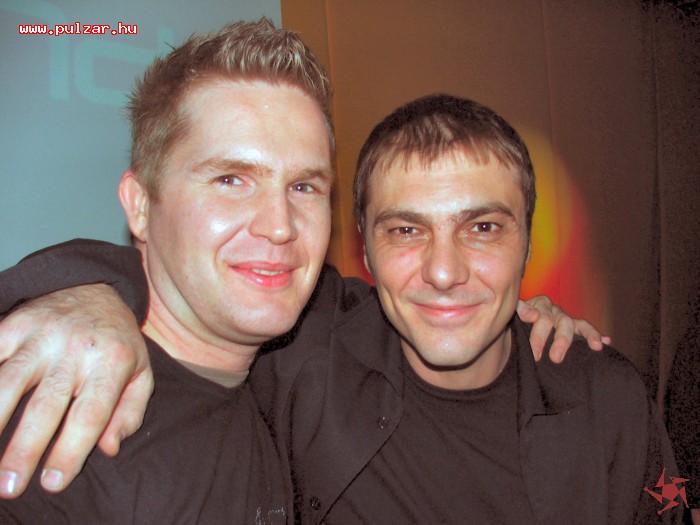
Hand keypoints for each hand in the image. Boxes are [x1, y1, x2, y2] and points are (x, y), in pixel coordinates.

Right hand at [0, 284, 152, 497]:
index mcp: (113, 361)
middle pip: (46, 405)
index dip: (71, 450)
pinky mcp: (15, 325)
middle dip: (25, 449)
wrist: (95, 289)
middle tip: (10, 486)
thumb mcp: (141, 373)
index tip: (53, 482)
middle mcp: (77, 348)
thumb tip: (108, 448)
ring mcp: (42, 335)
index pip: (91, 414)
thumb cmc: (117, 343)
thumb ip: (130, 412)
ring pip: (9, 380)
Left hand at [517, 296, 611, 362]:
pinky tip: (607, 342)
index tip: (535, 354)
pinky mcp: (575, 329)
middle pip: (562, 323)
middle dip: (560, 342)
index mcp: (540, 305)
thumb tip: (532, 315)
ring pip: (579, 325)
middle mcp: (556, 311)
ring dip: (588, 336)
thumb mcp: (511, 315)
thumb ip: (519, 310)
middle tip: (555, 359)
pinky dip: (597, 336)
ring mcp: (566, 319)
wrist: (513, 330)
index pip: (542, 318)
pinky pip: (588, 330)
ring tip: (595, 346)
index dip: (539, 337)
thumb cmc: (514, 325)